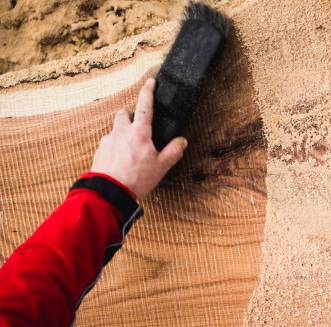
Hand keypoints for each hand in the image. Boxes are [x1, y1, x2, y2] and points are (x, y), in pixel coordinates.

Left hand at [91, 78, 187, 197]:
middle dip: (130, 115)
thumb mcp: (161, 166)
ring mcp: (108, 140)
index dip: (148, 91)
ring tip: (129, 148)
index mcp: (139, 132)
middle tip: (137, 126)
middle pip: (123, 113)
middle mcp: (122, 131)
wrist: (109, 191)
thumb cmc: (137, 178)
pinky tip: (119, 160)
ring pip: (114, 129)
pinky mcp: (100, 151)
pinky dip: (114, 147)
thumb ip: (173, 152)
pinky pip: (107, 143)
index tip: (151, 82)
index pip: (145, 105)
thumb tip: (182, 141)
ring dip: (121, 132)